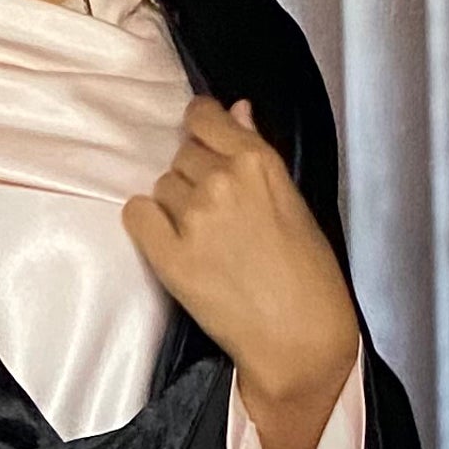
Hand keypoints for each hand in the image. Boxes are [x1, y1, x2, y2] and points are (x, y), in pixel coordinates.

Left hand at [122, 93, 360, 448]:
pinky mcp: (168, 255)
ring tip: (206, 238)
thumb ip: (257, 152)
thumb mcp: (295, 202)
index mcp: (259, 162)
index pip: (204, 117)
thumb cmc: (310, 275)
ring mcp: (192, 217)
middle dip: (195, 176)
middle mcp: (221, 182)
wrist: (298, 338)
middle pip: (182, 156)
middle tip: (218, 213)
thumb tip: (236, 109)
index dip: (200, 127)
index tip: (202, 139)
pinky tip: (173, 244)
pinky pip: (138, 215)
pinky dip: (149, 224)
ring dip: (176, 205)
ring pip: (163, 187)